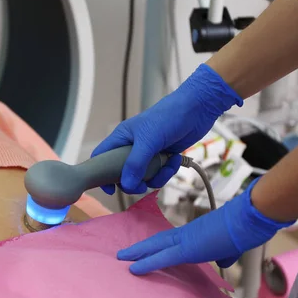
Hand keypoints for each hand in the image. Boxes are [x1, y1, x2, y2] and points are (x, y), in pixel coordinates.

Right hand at [92, 64, 242, 194]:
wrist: (197, 109)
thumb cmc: (167, 117)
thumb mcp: (148, 140)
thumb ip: (135, 164)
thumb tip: (126, 186)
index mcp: (121, 138)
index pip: (102, 157)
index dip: (101, 173)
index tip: (110, 188)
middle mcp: (132, 147)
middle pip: (123, 173)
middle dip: (134, 182)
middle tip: (143, 184)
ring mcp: (147, 153)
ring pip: (143, 177)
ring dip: (156, 177)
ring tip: (167, 165)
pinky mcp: (162, 157)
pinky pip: (159, 174)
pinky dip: (167, 171)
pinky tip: (175, 159)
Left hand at [118, 179, 294, 274]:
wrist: (250, 217)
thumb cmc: (245, 229)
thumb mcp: (232, 247)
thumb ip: (224, 254)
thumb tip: (223, 261)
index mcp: (194, 234)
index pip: (169, 240)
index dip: (155, 246)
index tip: (143, 252)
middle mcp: (186, 234)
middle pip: (157, 241)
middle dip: (140, 249)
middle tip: (122, 254)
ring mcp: (186, 240)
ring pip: (155, 247)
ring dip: (138, 253)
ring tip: (121, 258)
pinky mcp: (188, 248)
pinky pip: (163, 257)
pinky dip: (147, 263)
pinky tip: (134, 268)